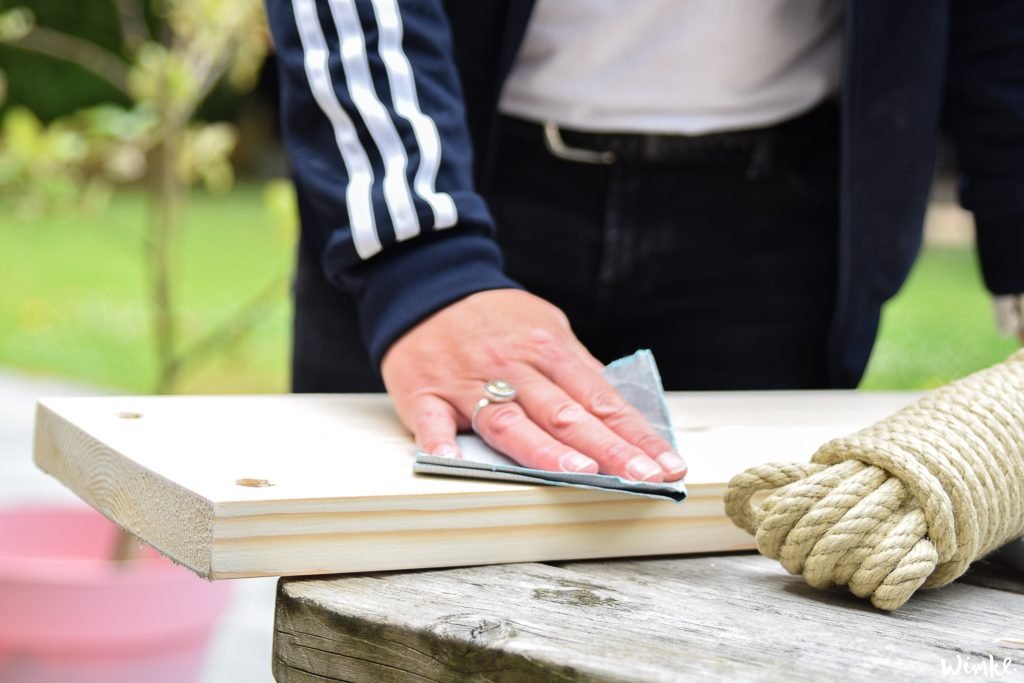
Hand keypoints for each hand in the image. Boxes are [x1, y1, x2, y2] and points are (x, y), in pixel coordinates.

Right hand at [381, 289, 685, 481]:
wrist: (424, 283)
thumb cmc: (492, 317)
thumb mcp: (545, 327)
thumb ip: (576, 369)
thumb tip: (615, 407)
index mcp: (548, 349)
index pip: (601, 399)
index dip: (635, 433)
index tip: (666, 463)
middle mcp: (513, 366)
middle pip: (565, 413)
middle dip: (608, 448)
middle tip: (643, 476)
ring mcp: (467, 381)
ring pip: (510, 420)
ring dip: (544, 449)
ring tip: (579, 475)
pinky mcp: (424, 392)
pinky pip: (432, 421)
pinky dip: (441, 442)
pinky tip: (453, 461)